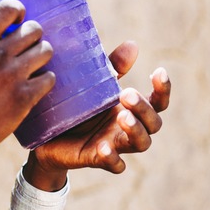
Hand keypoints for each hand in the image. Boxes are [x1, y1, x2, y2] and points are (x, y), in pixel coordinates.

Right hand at [0, 0, 55, 164]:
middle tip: (26, 48)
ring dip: (41, 57)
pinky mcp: (25, 97)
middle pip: (34, 29)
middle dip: (33, 37)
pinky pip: (49, 77)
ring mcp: (12, 77)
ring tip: (32, 66)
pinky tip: (33, 85)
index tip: (17, 22)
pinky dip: (45, 80)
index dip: (18, 12)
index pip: (9, 9)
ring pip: (46, 51)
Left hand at [28, 41, 170, 178]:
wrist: (47, 135)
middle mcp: (128, 128)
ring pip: (140, 144)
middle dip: (144, 109)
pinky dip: (112, 158)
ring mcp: (116, 145)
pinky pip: (115, 165)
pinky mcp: (98, 159)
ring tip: (123, 117)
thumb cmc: (77, 107)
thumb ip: (112, 67)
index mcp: (130, 110)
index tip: (158, 71)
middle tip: (126, 94)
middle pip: (153, 124)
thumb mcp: (93, 85)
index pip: (157, 102)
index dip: (163, 89)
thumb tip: (133, 44)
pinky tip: (104, 148)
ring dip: (135, 131)